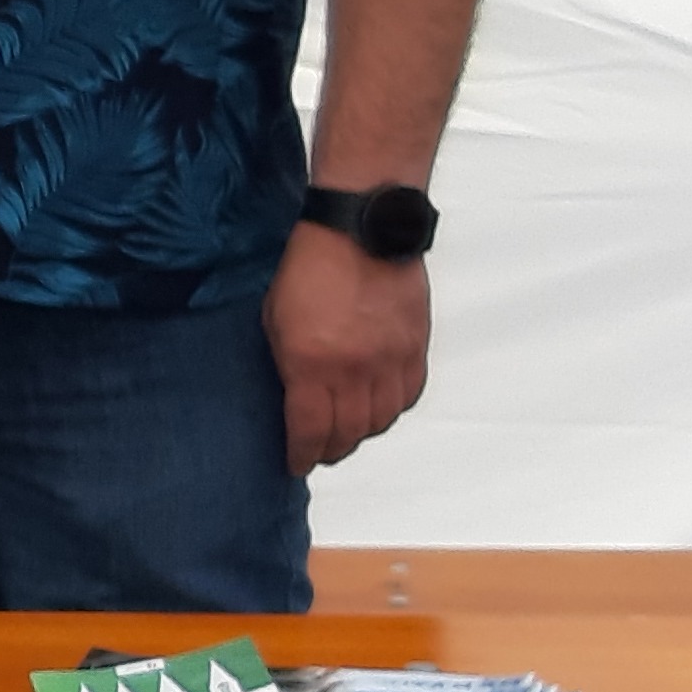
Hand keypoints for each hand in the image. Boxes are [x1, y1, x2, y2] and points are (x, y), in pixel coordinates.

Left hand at [266, 222, 429, 474]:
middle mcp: (355, 371)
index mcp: (312, 365)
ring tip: (348, 428)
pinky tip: (378, 403)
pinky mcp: (416, 347)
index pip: (310, 432)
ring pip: (381, 421)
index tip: (296, 463)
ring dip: (362, 431)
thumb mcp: (275, 319)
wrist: (362, 228)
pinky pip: (408, 396)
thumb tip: (294, 399)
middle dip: (331, 448)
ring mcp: (390, 361)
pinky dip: (391, 407)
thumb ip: (287, 364)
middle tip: (321, 448)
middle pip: (349, 434)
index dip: (302, 456)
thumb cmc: (309, 267)